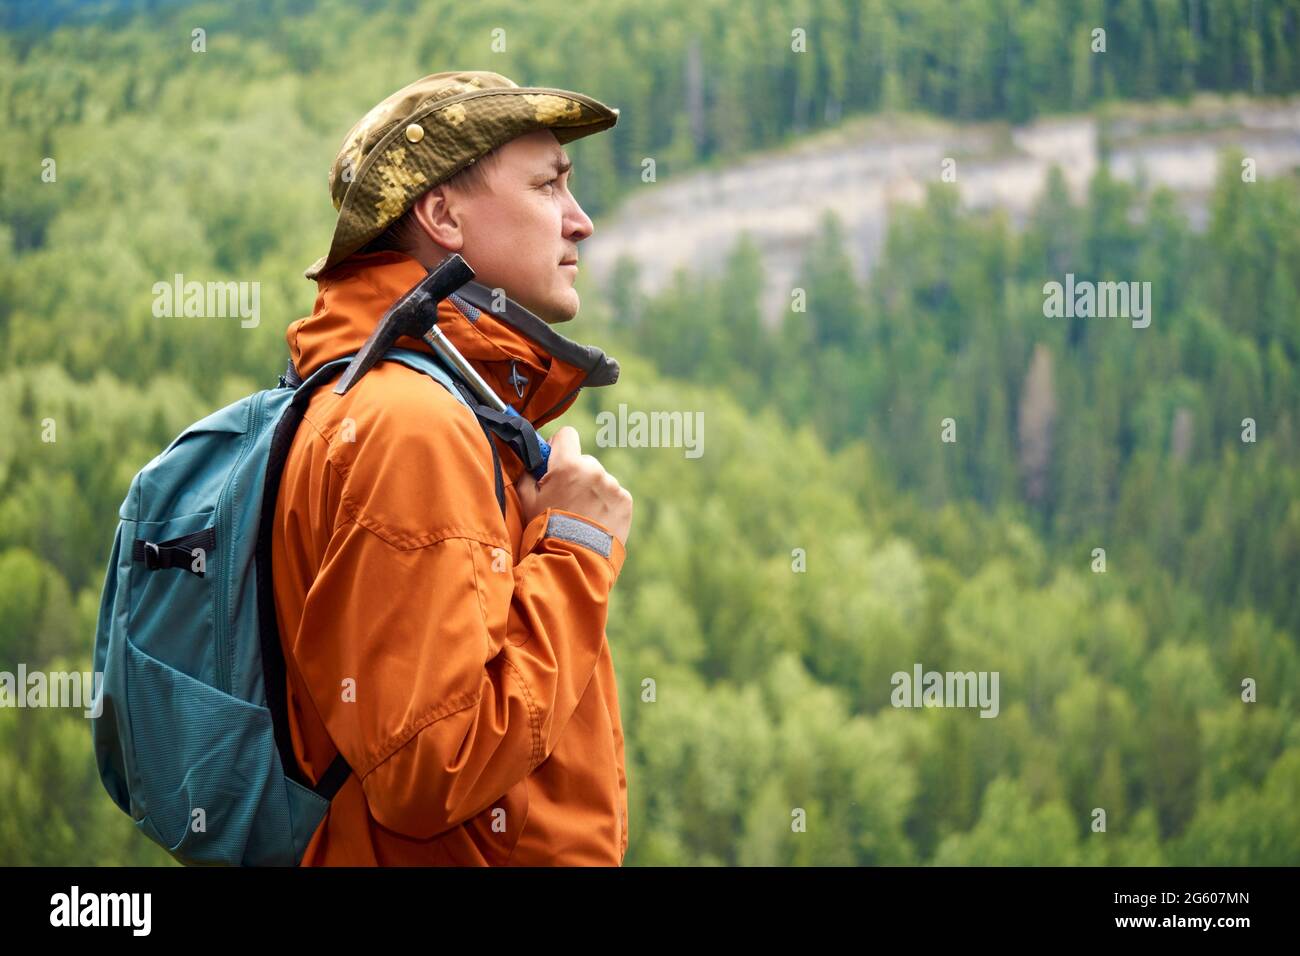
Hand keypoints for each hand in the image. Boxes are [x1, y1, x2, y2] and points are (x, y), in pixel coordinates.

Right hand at [514, 426, 632, 547]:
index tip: (554, 461)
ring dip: (592, 491)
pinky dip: (606, 505)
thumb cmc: (546, 530)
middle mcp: (593, 470)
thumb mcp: (527, 500)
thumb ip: (528, 474)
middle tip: (566, 499)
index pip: (567, 435)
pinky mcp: (625, 501)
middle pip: (584, 462)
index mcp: (568, 464)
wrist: (574, 560)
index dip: (558, 446)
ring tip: (581, 517)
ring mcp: (612, 485)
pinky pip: (614, 495)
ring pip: (600, 480)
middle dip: (575, 475)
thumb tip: (529, 461)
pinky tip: (595, 522)